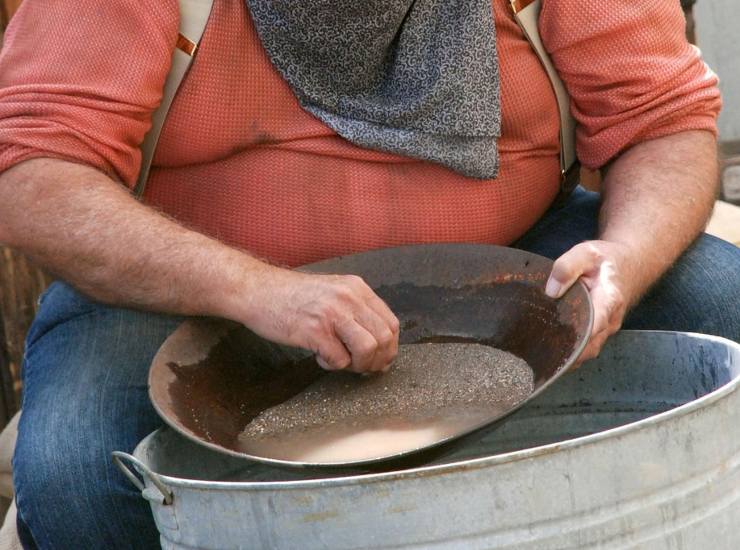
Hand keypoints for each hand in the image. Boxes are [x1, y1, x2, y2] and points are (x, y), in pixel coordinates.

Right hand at [242, 267, 399, 372]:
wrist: (258, 290)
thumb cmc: (293, 296)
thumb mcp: (333, 292)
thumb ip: (355, 312)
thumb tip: (379, 347)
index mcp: (357, 288)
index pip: (391, 323)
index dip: (389, 348)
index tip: (379, 360)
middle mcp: (349, 298)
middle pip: (383, 339)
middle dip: (377, 361)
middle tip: (362, 368)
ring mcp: (332, 314)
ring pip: (368, 349)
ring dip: (358, 365)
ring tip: (342, 362)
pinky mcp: (314, 331)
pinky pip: (339, 359)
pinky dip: (331, 365)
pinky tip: (318, 356)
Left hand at [545, 240, 638, 364]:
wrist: (627, 264)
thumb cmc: (603, 260)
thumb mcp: (585, 253)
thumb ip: (567, 267)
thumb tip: (551, 291)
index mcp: (608, 301)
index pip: (593, 326)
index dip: (575, 339)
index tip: (555, 345)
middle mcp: (610, 320)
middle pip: (589, 347)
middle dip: (566, 354)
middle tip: (539, 356)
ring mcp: (606, 329)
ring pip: (588, 351)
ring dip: (568, 357)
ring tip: (542, 358)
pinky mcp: (601, 332)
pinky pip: (587, 348)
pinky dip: (572, 352)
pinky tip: (552, 352)